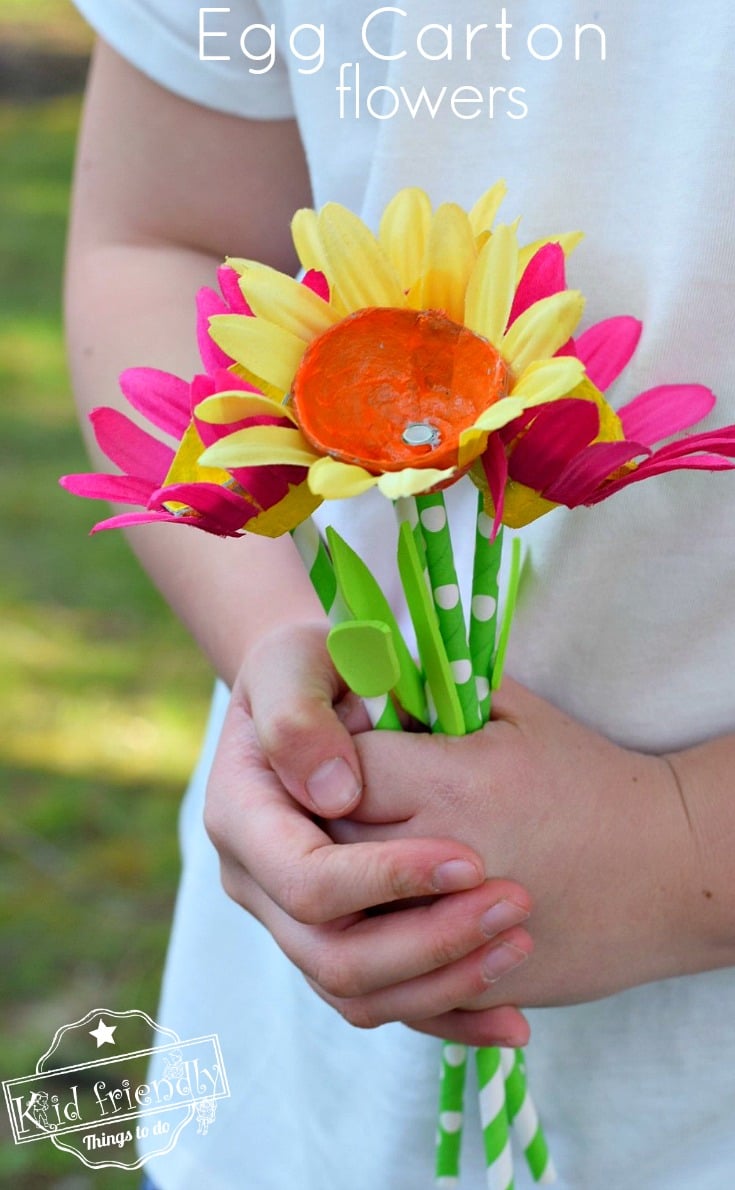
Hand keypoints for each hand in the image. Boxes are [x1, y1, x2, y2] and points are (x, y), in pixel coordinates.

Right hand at [203, 621, 534, 1045]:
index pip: (306, 877)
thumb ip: (301, 716)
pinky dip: (444, 1016)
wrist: (319, 694)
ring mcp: (291, 920)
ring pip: (357, 992)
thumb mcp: (297, 660)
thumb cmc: (314, 666)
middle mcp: (255, 881)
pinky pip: (382, 1003)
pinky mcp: (333, 941)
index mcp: (242, 816)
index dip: (386, 879)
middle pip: (332, 953)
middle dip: (428, 940)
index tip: (470, 858)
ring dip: (443, 983)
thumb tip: (336, 795)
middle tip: (515, 905)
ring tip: (520, 945)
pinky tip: (512, 1021)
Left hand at [332, 677, 694, 1011]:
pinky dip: (380, 947)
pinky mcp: (471, 982)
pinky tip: (391, 916)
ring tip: (368, 860)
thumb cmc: (587, 775)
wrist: (668, 864)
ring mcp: (457, 933)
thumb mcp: (513, 711)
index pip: (341, 774)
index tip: (355, 752)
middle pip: (330, 849)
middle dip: (327, 825)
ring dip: (347, 891)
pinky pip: (393, 977)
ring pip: (351, 922)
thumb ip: (434, 692)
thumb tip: (365, 685)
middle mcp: (444, 862)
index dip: (338, 758)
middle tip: (352, 805)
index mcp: (451, 785)